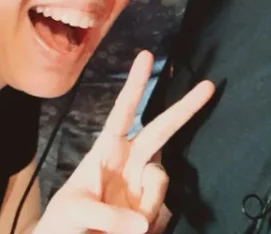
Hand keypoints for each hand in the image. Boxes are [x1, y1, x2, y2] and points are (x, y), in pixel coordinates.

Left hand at [35, 51, 213, 233]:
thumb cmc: (62, 223)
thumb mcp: (73, 213)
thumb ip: (105, 215)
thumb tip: (143, 222)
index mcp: (106, 151)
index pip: (122, 112)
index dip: (135, 85)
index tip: (146, 56)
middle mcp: (129, 162)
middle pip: (161, 129)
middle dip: (185, 108)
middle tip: (208, 85)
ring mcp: (142, 185)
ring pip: (160, 179)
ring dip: (145, 203)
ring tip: (118, 227)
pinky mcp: (151, 209)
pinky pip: (160, 210)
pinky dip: (148, 223)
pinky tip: (132, 231)